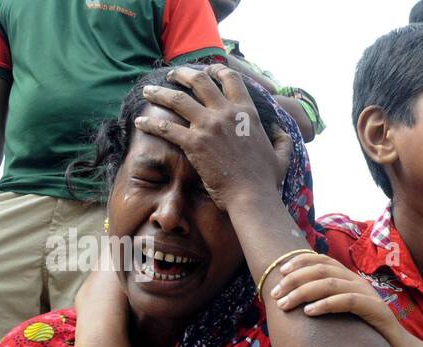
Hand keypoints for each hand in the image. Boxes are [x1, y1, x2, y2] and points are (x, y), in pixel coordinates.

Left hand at [138, 65, 283, 210]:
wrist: (252, 198)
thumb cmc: (267, 181)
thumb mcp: (282, 156)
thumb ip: (282, 140)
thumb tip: (281, 131)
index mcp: (247, 113)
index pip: (230, 78)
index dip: (215, 71)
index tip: (206, 72)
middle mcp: (226, 113)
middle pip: (199, 81)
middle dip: (182, 73)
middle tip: (171, 74)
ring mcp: (209, 127)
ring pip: (177, 98)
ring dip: (159, 91)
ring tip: (148, 90)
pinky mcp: (194, 143)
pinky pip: (166, 127)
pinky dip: (151, 123)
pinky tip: (140, 122)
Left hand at [271, 252, 406, 344]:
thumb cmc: (366, 334)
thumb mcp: (344, 313)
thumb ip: (327, 302)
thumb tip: (296, 301)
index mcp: (350, 278)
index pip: (322, 260)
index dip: (300, 262)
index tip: (280, 273)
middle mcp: (358, 281)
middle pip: (322, 270)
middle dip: (294, 280)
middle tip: (276, 295)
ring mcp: (367, 294)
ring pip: (330, 283)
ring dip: (303, 292)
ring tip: (286, 305)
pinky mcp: (374, 309)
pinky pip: (347, 301)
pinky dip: (325, 304)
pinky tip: (309, 313)